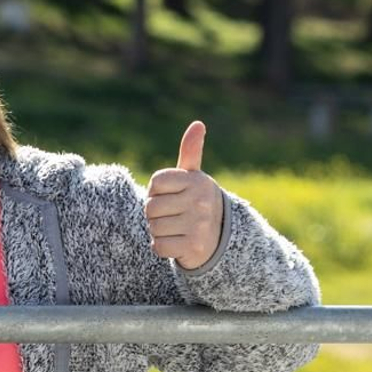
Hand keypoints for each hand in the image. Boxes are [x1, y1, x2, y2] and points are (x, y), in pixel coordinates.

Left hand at [144, 120, 223, 270]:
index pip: (155, 182)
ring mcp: (199, 224)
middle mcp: (201, 201)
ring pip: (153, 227)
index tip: (170, 195)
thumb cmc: (197, 202)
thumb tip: (198, 124)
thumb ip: (190, 152)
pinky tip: (177, 243)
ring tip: (176, 229)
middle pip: (150, 206)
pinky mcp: (194, 247)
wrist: (221, 239)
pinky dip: (162, 247)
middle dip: (155, 214)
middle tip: (173, 215)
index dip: (156, 191)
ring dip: (158, 231)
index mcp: (197, 181)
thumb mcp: (194, 177)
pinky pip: (158, 246)